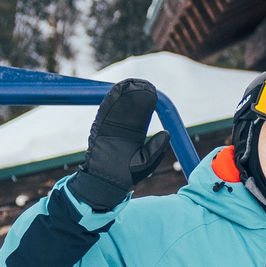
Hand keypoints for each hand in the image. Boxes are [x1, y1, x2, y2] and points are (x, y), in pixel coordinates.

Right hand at [71, 78, 172, 211]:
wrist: (106, 184)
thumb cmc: (126, 176)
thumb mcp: (145, 163)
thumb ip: (156, 149)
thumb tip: (166, 133)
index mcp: (134, 136)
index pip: (141, 116)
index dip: (146, 103)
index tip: (153, 91)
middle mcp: (122, 130)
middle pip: (130, 108)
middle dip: (137, 95)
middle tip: (144, 83)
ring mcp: (110, 129)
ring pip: (118, 108)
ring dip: (124, 94)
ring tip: (132, 83)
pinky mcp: (99, 130)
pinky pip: (105, 113)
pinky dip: (111, 101)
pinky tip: (117, 90)